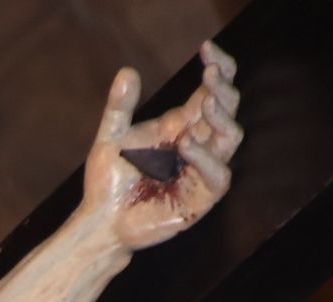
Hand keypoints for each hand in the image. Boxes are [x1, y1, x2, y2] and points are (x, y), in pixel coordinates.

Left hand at [83, 41, 242, 249]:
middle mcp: (197, 145)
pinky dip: (205, 160)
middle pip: (227, 110)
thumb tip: (128, 71)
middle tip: (211, 72)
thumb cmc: (109, 182)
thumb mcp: (110, 138)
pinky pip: (217, 176)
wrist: (101, 221)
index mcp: (181, 127)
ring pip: (230, 139)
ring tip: (206, 102)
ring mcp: (201, 171)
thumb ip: (119, 108)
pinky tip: (186, 145)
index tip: (206, 49)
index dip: (217, 69)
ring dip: (221, 119)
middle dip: (223, 89)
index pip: (210, 92)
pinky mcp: (200, 198)